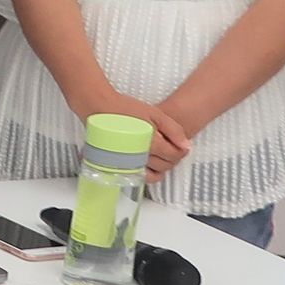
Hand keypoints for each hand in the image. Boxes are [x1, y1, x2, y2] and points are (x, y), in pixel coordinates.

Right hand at [75, 88, 193, 180]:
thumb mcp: (154, 113)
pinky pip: (138, 177)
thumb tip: (186, 146)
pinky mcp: (119, 164)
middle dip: (173, 158)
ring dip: (162, 167)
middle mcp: (140, 155)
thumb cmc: (124, 108)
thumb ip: (173, 129)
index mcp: (151, 142)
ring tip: (160, 155)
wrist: (98, 108)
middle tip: (171, 148)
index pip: (174, 155)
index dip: (181, 151)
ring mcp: (129, 162)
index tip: (181, 145)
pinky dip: (147, 174)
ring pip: (154, 174)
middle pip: (166, 165)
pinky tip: (148, 164)